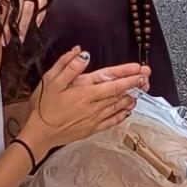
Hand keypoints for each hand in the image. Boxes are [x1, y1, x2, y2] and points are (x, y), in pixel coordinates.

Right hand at [21, 47, 145, 160]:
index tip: (139, 69)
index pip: (112, 81)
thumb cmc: (44, 105)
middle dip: (134, 84)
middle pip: (119, 93)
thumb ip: (68, 66)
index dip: (127, 75)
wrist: (40, 133)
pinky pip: (112, 121)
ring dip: (131, 97)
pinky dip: (122, 114)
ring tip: (142, 90)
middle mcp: (93, 105)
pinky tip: (128, 110)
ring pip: (118, 106)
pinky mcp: (92, 128)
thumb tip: (83, 53)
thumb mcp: (51, 80)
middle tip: (147, 77)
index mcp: (84, 91)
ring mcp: (94, 118)